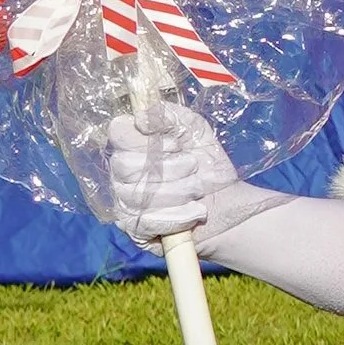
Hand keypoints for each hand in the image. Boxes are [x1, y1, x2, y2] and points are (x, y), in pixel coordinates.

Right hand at [104, 103, 235, 244]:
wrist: (226, 202)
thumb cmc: (207, 162)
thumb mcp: (194, 129)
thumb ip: (168, 115)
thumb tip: (141, 117)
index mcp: (131, 144)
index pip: (117, 132)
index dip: (146, 138)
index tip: (176, 143)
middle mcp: (121, 172)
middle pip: (125, 166)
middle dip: (168, 167)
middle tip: (194, 166)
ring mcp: (124, 202)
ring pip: (137, 195)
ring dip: (177, 191)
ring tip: (197, 189)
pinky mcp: (135, 229)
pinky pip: (146, 222)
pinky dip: (178, 216)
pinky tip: (195, 211)